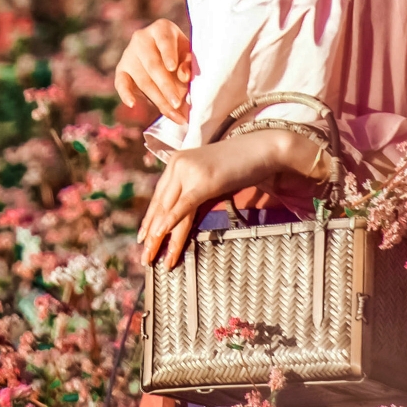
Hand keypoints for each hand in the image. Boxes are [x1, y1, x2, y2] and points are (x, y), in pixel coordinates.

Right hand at [113, 19, 192, 123]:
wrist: (164, 53)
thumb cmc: (181, 53)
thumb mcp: (188, 53)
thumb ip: (188, 63)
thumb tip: (183, 76)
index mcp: (162, 28)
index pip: (164, 40)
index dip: (168, 54)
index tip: (172, 67)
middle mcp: (141, 38)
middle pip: (153, 65)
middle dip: (166, 86)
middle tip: (177, 103)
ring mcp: (129, 53)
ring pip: (142, 79)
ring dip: (157, 99)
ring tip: (173, 114)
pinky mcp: (121, 69)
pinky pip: (121, 82)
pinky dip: (125, 94)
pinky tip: (132, 104)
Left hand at [133, 127, 307, 270]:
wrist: (262, 148)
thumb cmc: (239, 166)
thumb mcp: (210, 181)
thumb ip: (195, 197)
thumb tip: (184, 223)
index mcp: (176, 163)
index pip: (159, 197)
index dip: (150, 220)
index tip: (144, 239)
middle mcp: (178, 165)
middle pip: (160, 206)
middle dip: (151, 234)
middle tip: (144, 257)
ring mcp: (189, 172)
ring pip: (169, 210)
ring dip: (160, 237)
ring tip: (152, 257)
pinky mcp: (204, 181)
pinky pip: (184, 205)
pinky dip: (171, 221)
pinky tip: (161, 235)